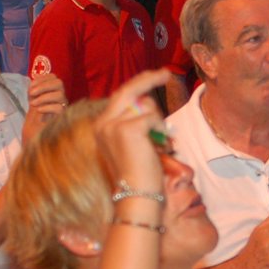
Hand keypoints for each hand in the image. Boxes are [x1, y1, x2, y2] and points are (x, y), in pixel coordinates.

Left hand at [22, 72, 68, 143]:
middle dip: (44, 86)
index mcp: (54, 91)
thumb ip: (34, 89)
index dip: (42, 79)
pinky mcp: (63, 117)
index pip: (54, 77)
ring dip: (44, 97)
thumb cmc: (33, 118)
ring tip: (33, 104)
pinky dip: (47, 107)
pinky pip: (59, 108)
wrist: (34, 135)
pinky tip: (39, 110)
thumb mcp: (32, 101)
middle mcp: (60, 97)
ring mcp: (63, 106)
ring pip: (60, 94)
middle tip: (31, 94)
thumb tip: (35, 77)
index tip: (30, 86)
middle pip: (59, 83)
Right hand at [91, 70, 169, 196]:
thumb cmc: (138, 173)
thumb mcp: (131, 142)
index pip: (121, 96)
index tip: (154, 76)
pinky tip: (159, 144)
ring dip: (158, 120)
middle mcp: (103, 122)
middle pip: (128, 90)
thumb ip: (133, 120)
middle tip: (167, 73)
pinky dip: (161, 129)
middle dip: (149, 78)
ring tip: (158, 141)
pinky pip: (152, 117)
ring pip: (145, 106)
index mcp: (101, 125)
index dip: (139, 86)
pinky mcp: (126, 129)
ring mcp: (112, 124)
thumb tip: (146, 99)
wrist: (136, 195)